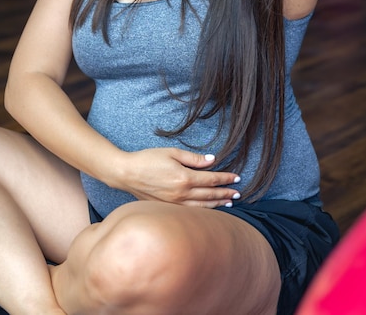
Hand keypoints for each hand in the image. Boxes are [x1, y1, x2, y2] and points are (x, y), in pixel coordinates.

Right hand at [113, 148, 240, 207]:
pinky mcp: (167, 209)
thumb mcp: (172, 153)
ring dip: (217, 204)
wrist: (127, 174)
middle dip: (225, 193)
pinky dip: (203, 211)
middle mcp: (181, 194)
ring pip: (202, 206)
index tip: (237, 178)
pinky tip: (209, 209)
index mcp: (184, 178)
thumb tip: (212, 160)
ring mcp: (174, 204)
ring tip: (229, 203)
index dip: (226, 179)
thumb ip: (194, 158)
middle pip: (210, 195)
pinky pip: (191, 211)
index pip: (211, 179)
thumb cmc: (148, 159)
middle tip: (238, 193)